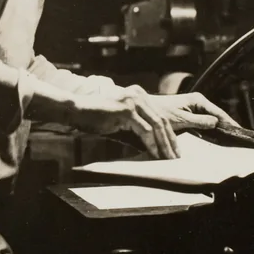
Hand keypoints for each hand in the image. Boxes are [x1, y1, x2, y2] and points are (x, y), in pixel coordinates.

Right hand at [66, 89, 180, 158]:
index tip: (174, 149)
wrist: (78, 110)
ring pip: (156, 125)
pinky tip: (155, 154)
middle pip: (162, 119)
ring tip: (168, 158)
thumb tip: (152, 144)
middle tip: (176, 157)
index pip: (160, 115)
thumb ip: (136, 126)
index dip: (169, 133)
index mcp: (139, 94)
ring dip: (164, 144)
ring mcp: (133, 101)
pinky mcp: (126, 110)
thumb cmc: (96, 117)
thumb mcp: (121, 119)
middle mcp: (138, 94)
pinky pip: (144, 130)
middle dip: (170, 140)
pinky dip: (151, 144)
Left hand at [142, 91, 240, 133]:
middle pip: (216, 116)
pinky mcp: (189, 115)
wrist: (146, 111)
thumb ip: (199, 121)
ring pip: (210, 120)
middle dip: (226, 126)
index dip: (229, 122)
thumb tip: (216, 122)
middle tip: (237, 139)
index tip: (239, 131)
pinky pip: (203, 123)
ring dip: (218, 129)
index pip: (218, 112)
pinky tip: (215, 138)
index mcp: (198, 100)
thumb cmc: (160, 112)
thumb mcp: (180, 119)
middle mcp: (198, 102)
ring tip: (230, 140)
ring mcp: (194, 108)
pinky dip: (209, 130)